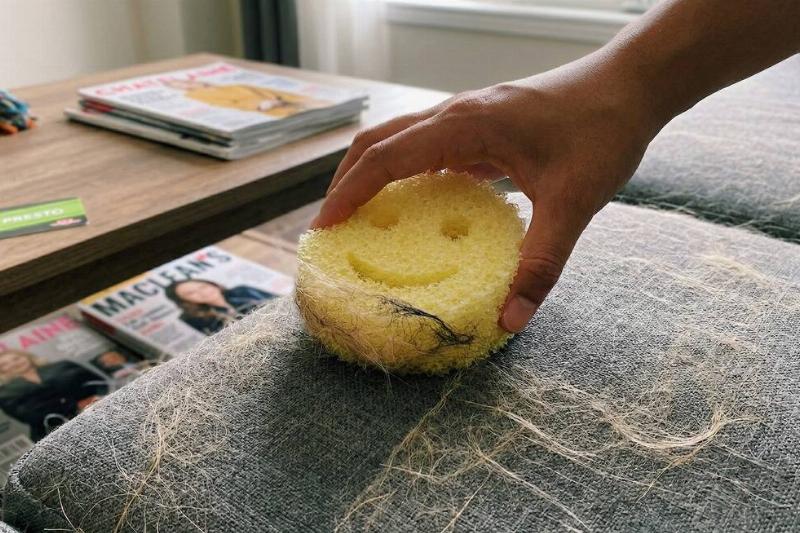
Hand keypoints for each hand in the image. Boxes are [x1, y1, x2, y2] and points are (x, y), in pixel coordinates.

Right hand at [313, 56, 662, 331]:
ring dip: (374, 175)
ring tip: (362, 220)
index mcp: (465, 124)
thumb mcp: (574, 203)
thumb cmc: (603, 131)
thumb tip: (511, 319)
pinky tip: (418, 207)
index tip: (325, 228)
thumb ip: (541, 262)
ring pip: (400, 140)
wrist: (634, 85)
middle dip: (348, 182)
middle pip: (379, 141)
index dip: (349, 192)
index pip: (385, 156)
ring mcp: (469, 116)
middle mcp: (457, 114)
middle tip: (333, 228)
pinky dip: (408, 174)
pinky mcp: (483, 124)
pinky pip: (429, 147)